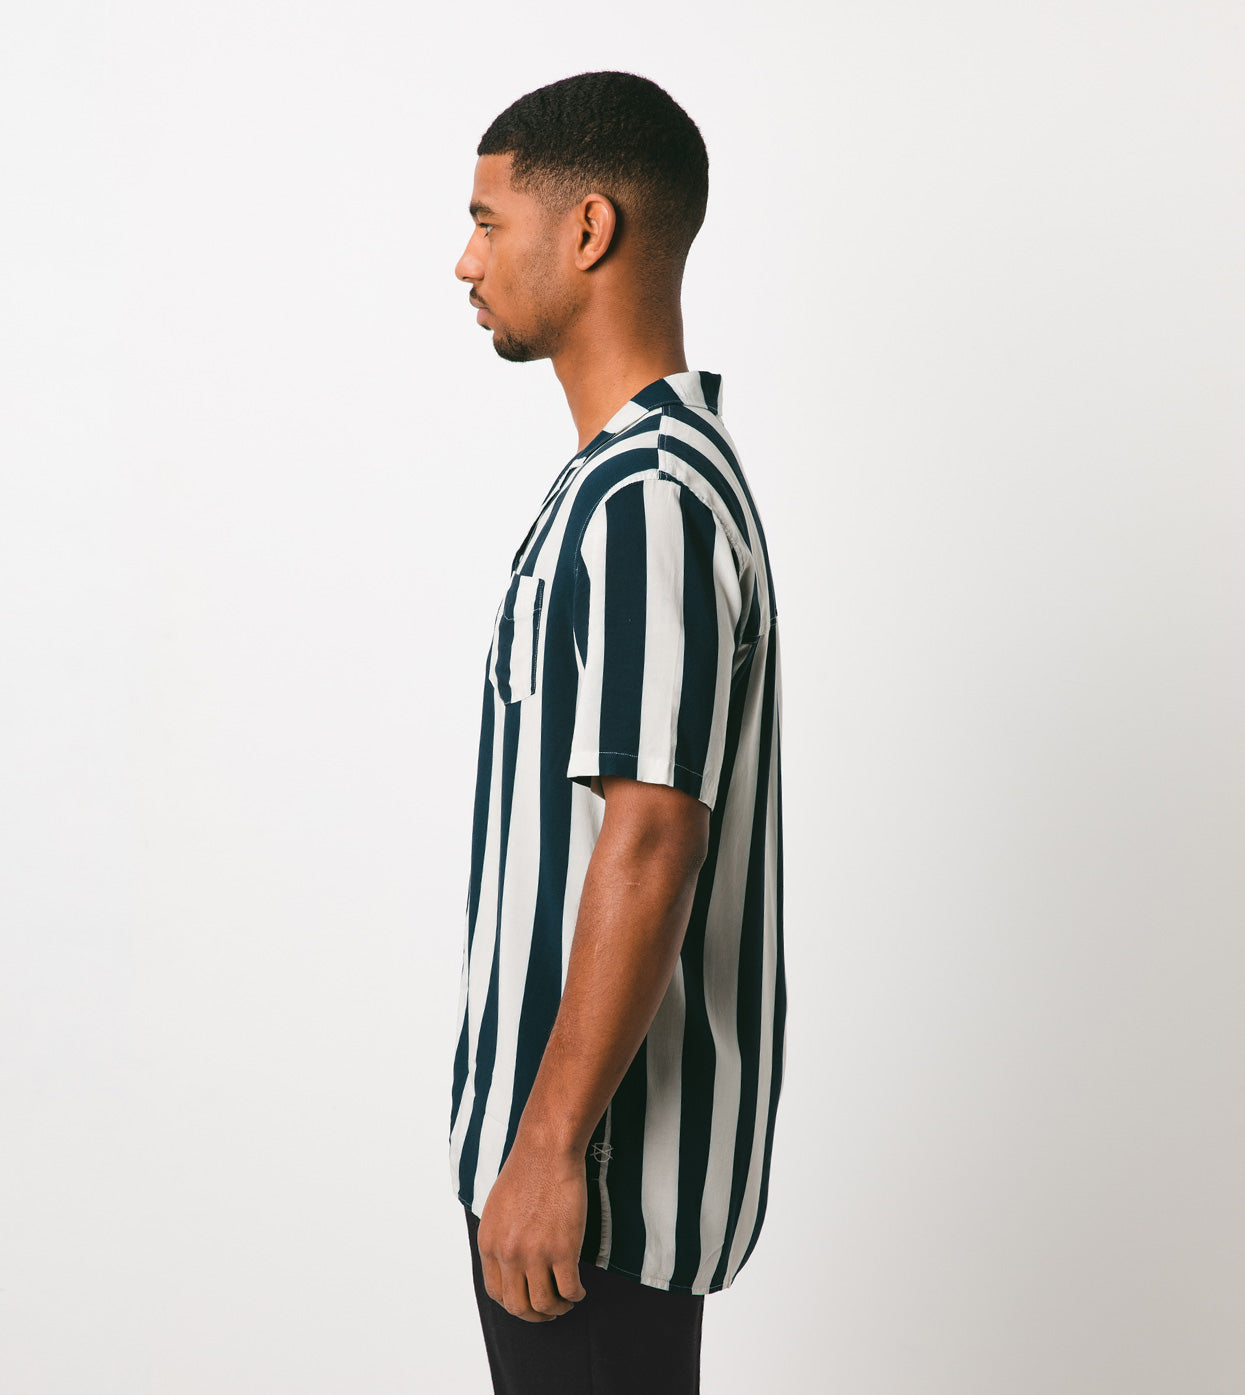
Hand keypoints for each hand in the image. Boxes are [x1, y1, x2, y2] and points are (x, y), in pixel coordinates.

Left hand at [476, 1135, 589, 1322]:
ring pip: (544, 1304)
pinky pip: (569, 1289)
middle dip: (535, 1316)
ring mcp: (535, 1253)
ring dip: (557, 1308)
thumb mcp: (497, 1208)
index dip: (513, 1303)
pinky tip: (579, 1289)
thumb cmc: (526, 1171)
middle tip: (550, 1310)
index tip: (527, 1301)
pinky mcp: (563, 1249)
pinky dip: (575, 1295)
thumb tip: (508, 1264)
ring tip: (567, 1301)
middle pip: (518, 1307)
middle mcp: (508, 1254)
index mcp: (489, 1244)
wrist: (546, 1150)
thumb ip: (500, 1238)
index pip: (496, 1292)